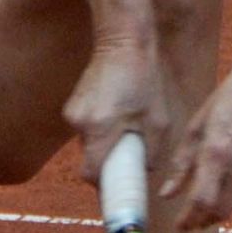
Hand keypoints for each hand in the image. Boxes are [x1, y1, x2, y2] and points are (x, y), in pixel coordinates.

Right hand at [63, 43, 170, 184]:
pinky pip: (87, 129)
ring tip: (127, 130)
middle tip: (132, 160)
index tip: (120, 191)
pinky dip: (101, 131)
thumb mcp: (158, 120)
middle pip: (90, 160)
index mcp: (100, 129)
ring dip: (105, 145)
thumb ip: (151, 152)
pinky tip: (118, 115)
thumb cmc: (144, 79)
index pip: (92, 174)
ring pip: (89, 144)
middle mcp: (80, 123)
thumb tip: (144, 171)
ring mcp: (73, 113)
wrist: (122, 41)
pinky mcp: (73, 105)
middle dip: (110, 165)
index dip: (106, 187)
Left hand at [161, 63, 231, 230]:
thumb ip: (182, 163)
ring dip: (224, 212)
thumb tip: (167, 194)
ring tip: (212, 213)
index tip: (180, 227)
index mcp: (215, 152)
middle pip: (220, 208)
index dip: (188, 219)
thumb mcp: (197, 127)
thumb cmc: (227, 100)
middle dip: (204, 220)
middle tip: (194, 222)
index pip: (200, 200)